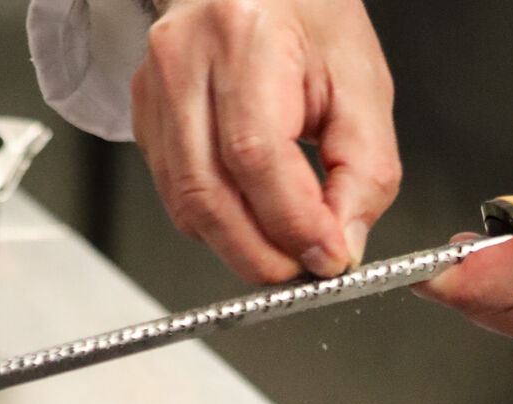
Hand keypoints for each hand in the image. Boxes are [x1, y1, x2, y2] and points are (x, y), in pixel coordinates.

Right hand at [131, 0, 400, 282]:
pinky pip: (179, 198)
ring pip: (188, 206)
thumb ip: (364, 173)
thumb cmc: (311, 17)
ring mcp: (155, 90)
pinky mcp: (147, 119)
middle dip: (263, 253)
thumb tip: (342, 246)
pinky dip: (220, 227)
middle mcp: (185, 59)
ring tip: (287, 253)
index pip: (257, 155)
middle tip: (307, 269)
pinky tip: (255, 220)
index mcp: (244, 36)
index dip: (295, 223)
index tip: (330, 257)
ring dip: (241, 248)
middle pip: (209, 192)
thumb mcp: (362, 86)